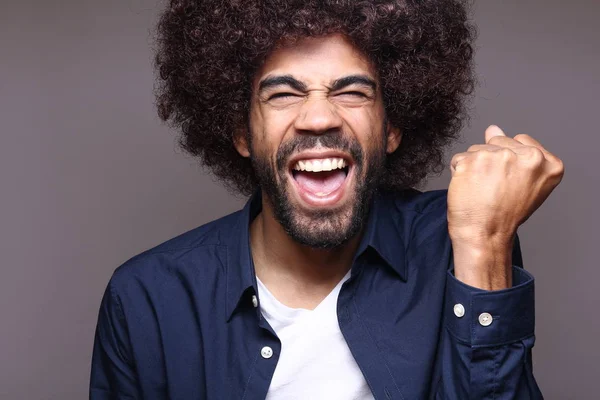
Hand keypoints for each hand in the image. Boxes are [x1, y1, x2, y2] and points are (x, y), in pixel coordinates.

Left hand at [447, 125, 563, 288]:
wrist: (485, 235)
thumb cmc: (504, 215)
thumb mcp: (523, 183)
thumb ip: (514, 153)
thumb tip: (493, 127)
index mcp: (547, 162)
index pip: (520, 140)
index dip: (509, 160)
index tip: (508, 180)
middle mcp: (526, 156)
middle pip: (497, 140)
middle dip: (491, 161)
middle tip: (494, 188)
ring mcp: (498, 156)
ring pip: (477, 148)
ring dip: (474, 167)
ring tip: (481, 190)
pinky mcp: (472, 161)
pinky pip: (459, 158)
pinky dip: (458, 172)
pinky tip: (468, 189)